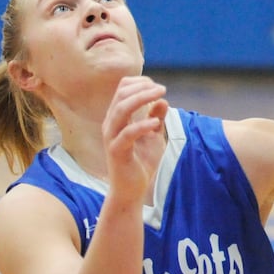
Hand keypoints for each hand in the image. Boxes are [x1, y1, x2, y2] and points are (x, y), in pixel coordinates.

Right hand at [102, 76, 169, 201]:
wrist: (132, 190)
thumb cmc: (141, 162)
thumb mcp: (153, 136)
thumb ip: (156, 118)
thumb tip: (162, 100)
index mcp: (118, 118)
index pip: (122, 90)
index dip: (140, 83)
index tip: (158, 87)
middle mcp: (111, 124)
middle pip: (121, 95)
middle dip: (143, 88)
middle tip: (162, 89)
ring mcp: (111, 137)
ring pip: (121, 110)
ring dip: (141, 99)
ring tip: (160, 96)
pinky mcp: (116, 152)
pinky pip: (127, 134)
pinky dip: (142, 125)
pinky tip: (156, 124)